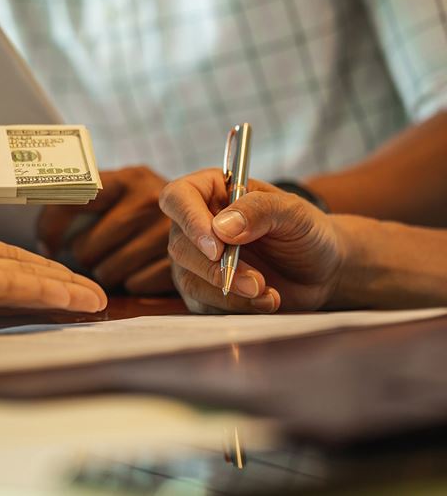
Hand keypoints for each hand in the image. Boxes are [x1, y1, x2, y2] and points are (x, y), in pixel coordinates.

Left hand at [0, 179, 106, 311]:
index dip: (33, 264)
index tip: (64, 271)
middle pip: (16, 275)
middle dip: (56, 284)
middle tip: (94, 295)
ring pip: (18, 285)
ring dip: (59, 292)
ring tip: (95, 300)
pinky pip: (5, 288)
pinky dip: (40, 292)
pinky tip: (71, 296)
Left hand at [36, 166, 174, 294]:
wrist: (213, 219)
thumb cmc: (148, 212)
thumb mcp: (124, 192)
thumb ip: (85, 201)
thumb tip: (44, 244)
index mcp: (128, 178)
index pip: (72, 200)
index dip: (50, 227)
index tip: (46, 246)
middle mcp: (150, 200)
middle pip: (85, 248)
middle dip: (85, 255)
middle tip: (99, 251)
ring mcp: (167, 233)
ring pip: (106, 272)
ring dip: (106, 272)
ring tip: (121, 260)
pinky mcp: (178, 262)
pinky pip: (133, 286)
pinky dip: (132, 284)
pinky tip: (141, 270)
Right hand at [159, 169, 345, 312]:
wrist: (321, 270)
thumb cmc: (306, 231)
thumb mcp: (293, 212)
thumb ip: (259, 210)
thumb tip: (221, 228)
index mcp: (211, 191)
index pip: (177, 198)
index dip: (189, 221)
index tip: (217, 247)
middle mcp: (197, 224)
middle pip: (180, 246)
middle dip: (217, 269)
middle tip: (256, 281)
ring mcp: (197, 259)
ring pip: (188, 279)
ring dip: (228, 292)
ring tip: (266, 291)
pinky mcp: (204, 290)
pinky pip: (203, 304)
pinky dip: (235, 307)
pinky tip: (265, 300)